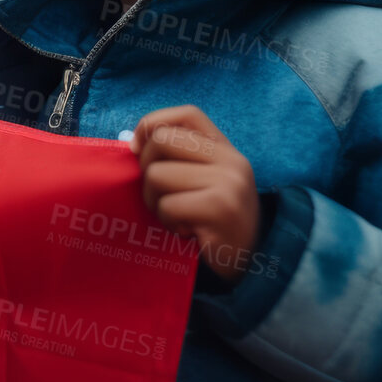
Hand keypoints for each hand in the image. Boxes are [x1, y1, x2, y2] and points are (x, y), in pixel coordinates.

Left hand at [130, 105, 260, 283]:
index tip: (136, 149)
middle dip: (147, 169)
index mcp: (225, 149)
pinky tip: (187, 232)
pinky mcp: (220, 208)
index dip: (153, 123)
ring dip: (156, 202)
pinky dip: (168, 222)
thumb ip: (177, 159)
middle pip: (162, 141)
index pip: (187, 114)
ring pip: (157, 175)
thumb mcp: (201, 183)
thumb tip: (131, 144)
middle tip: (161, 196)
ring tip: (178, 218)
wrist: (249, 266)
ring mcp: (229, 183)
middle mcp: (232, 160)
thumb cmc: (212, 225)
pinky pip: (167, 206)